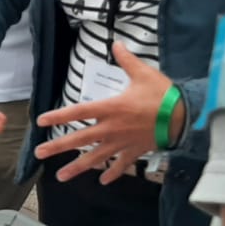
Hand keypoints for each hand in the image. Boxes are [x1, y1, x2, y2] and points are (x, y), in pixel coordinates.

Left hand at [34, 42, 181, 183]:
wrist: (184, 116)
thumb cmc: (163, 94)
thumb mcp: (143, 73)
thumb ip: (126, 60)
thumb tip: (117, 44)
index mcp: (111, 108)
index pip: (78, 112)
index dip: (59, 116)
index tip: (41, 121)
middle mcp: (111, 128)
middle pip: (80, 139)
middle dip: (58, 146)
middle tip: (40, 153)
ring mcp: (122, 142)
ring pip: (96, 157)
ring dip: (78, 167)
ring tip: (61, 177)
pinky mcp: (135, 151)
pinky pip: (121, 165)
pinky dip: (112, 173)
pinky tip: (103, 181)